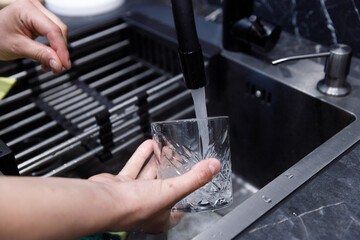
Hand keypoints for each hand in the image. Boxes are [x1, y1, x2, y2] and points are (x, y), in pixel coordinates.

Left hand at [0, 0, 70, 72]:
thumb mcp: (18, 47)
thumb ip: (40, 55)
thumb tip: (58, 63)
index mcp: (26, 9)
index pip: (52, 29)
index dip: (61, 49)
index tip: (64, 64)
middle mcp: (34, 7)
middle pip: (58, 29)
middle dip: (60, 50)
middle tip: (59, 67)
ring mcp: (37, 13)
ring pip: (58, 32)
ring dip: (57, 50)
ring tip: (51, 64)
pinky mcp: (39, 20)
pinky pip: (52, 33)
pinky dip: (52, 47)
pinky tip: (48, 58)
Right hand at [89, 140, 220, 232]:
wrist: (101, 202)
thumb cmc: (133, 207)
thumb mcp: (172, 191)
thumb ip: (194, 178)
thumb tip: (213, 167)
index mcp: (162, 217)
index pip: (181, 207)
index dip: (189, 194)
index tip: (195, 181)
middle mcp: (148, 208)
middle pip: (165, 186)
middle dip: (173, 170)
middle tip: (181, 157)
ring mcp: (133, 195)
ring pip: (149, 175)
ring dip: (158, 160)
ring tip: (167, 147)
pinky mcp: (121, 185)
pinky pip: (135, 168)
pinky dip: (142, 156)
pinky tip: (149, 145)